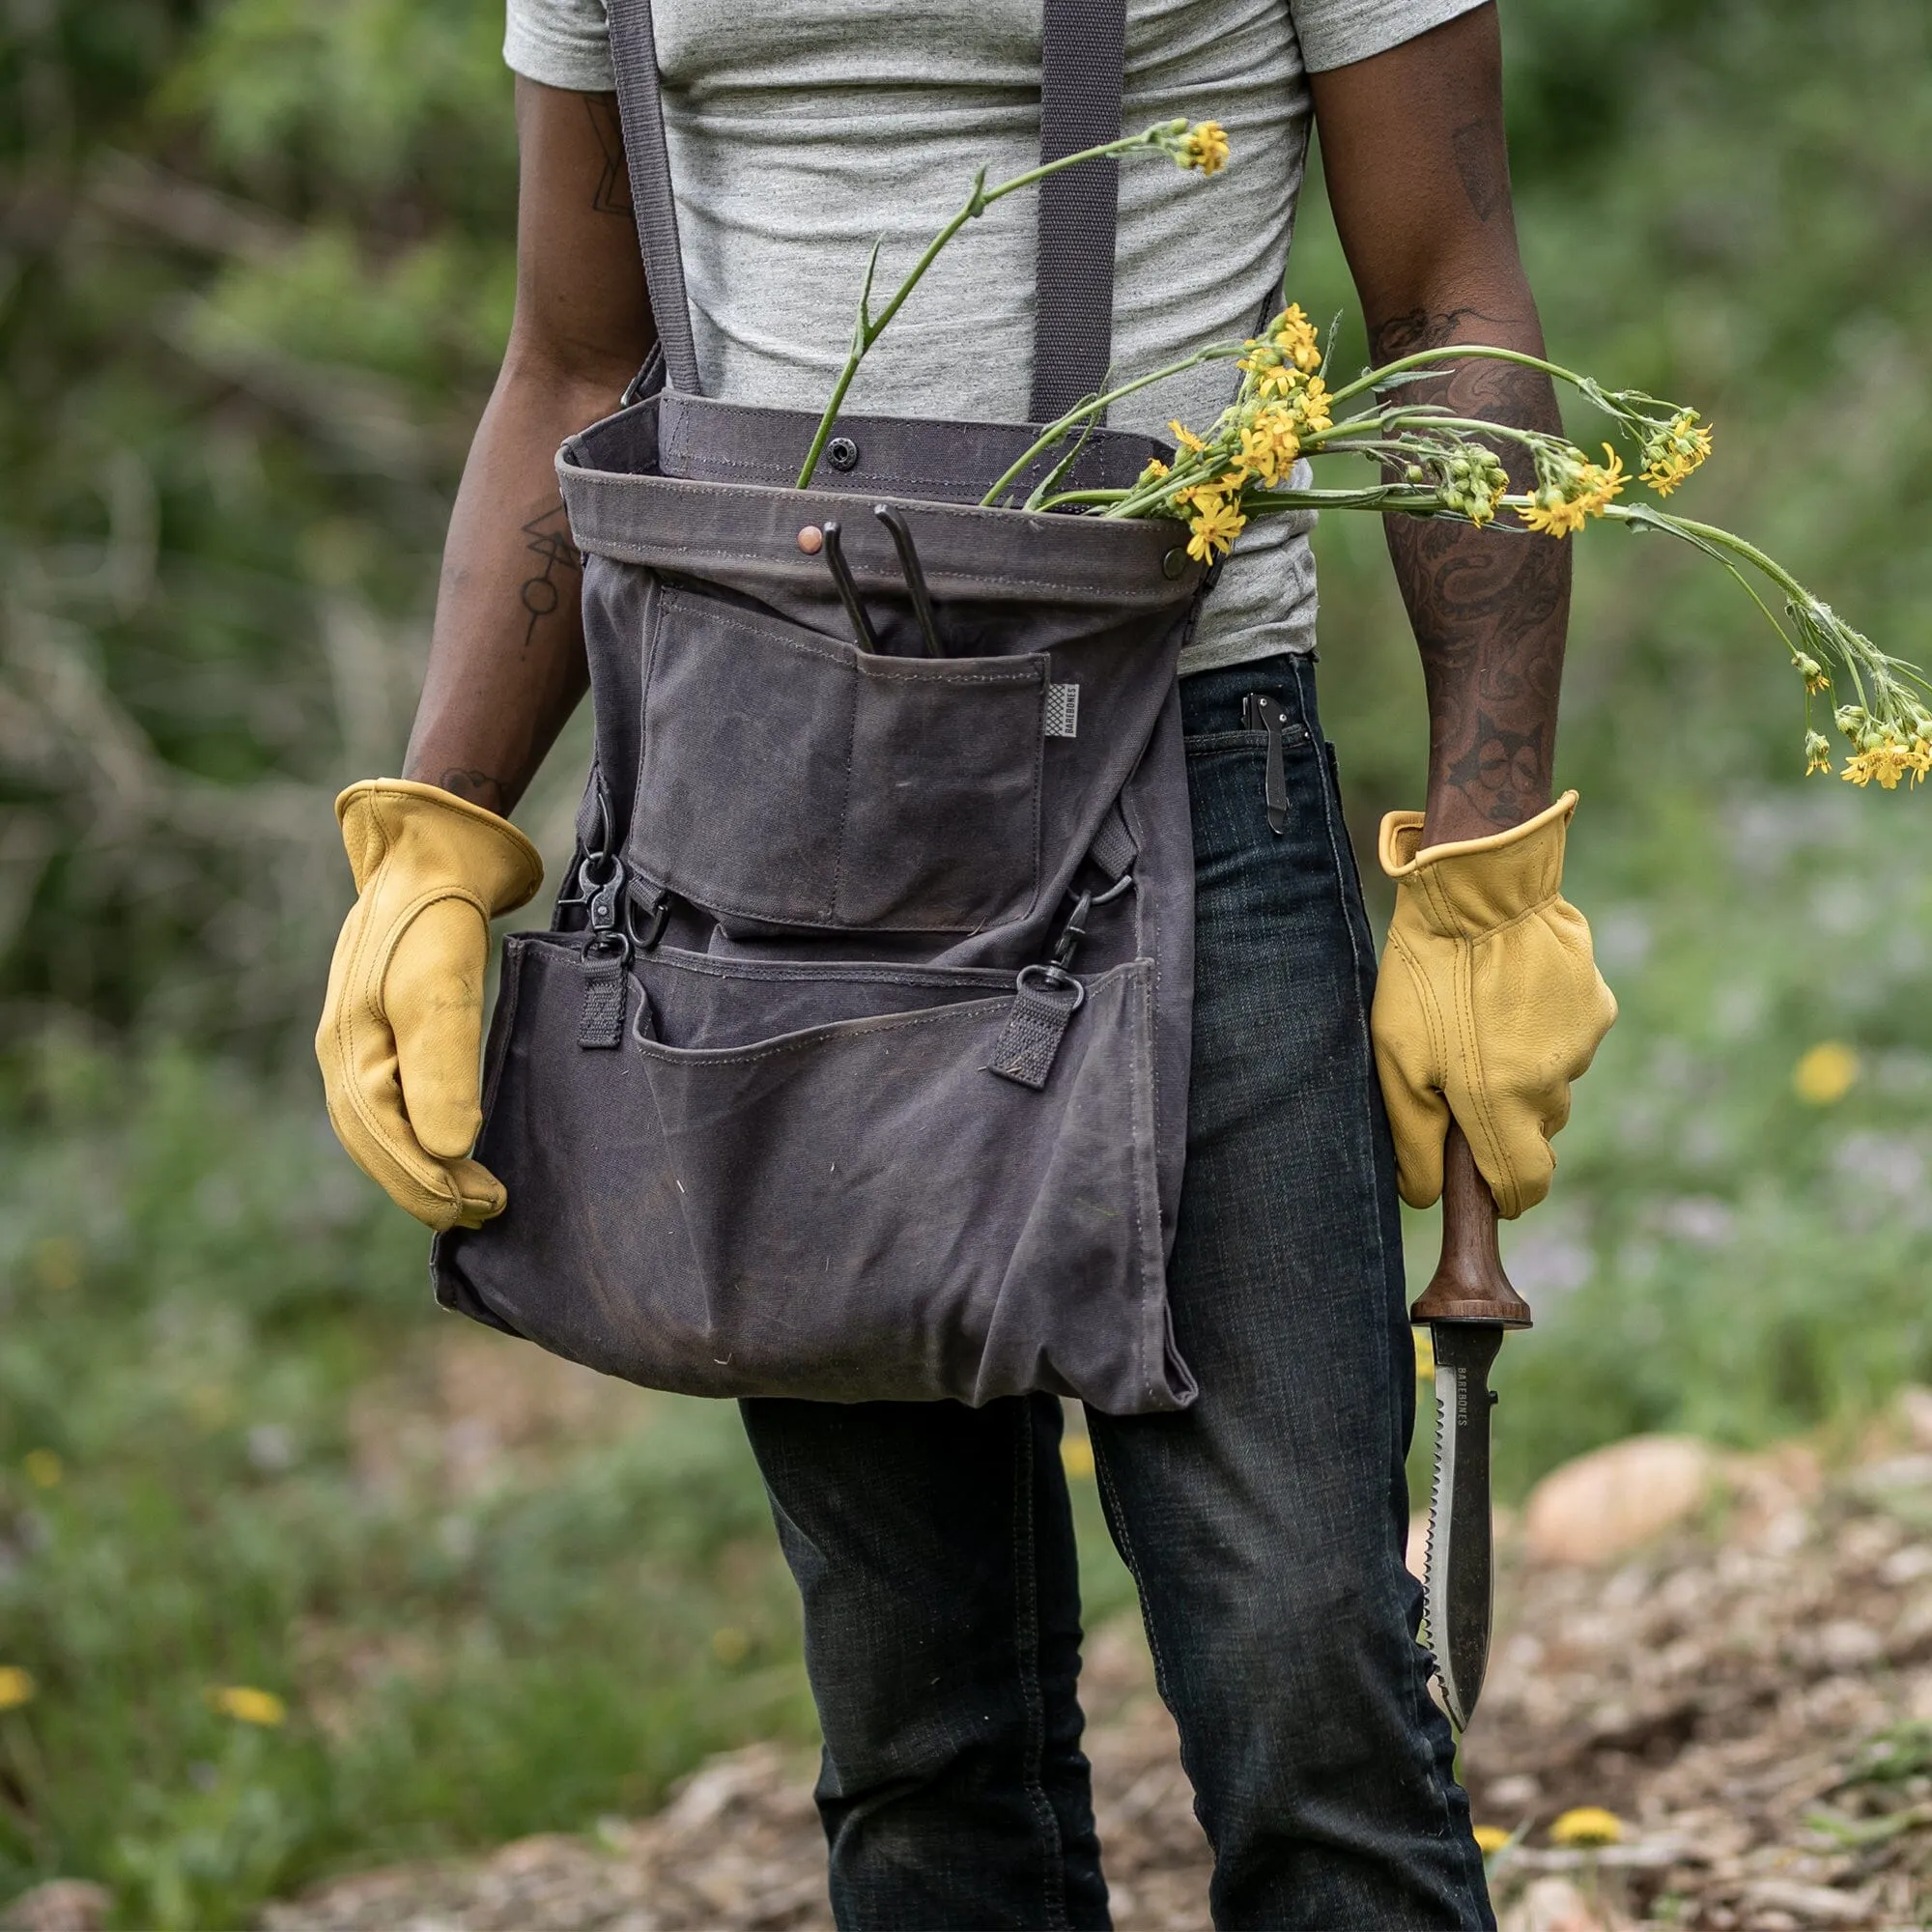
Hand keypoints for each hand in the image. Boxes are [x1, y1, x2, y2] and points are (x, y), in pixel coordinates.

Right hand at [316, 780, 541, 1229]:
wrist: (427, 856)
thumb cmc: (435, 921)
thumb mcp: (444, 992)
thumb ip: (444, 1070)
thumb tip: (449, 1150)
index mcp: (350, 1053)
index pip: (388, 1144)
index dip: (433, 1184)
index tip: (481, 1208)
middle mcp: (343, 1057)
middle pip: (379, 1148)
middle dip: (429, 1188)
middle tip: (487, 1213)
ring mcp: (355, 1046)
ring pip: (381, 1133)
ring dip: (423, 1170)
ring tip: (471, 1198)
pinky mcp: (378, 1034)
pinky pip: (388, 1108)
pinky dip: (415, 1141)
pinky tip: (445, 1152)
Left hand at [1371, 790, 1615, 1218]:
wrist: (1480, 888)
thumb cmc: (1428, 974)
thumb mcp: (1396, 1059)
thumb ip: (1412, 1139)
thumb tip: (1425, 1195)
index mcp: (1503, 1105)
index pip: (1525, 1184)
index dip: (1505, 1193)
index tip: (1486, 1184)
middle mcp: (1553, 1083)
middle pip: (1536, 1129)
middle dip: (1503, 1117)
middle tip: (1460, 1071)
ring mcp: (1582, 1042)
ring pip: (1552, 1079)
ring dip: (1522, 1067)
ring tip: (1480, 1018)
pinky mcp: (1596, 1003)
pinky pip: (1569, 1036)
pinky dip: (1543, 1028)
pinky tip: (1510, 991)